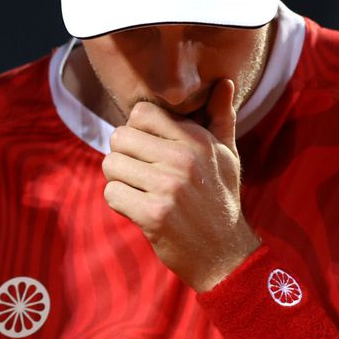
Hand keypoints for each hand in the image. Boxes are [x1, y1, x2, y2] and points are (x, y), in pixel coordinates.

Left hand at [102, 79, 260, 291]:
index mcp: (197, 139)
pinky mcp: (154, 214)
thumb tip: (224, 82)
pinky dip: (119, 203)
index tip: (147, 150)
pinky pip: (111, 193)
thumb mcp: (227, 156)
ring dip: (119, 180)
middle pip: (119, 137)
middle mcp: (183, 158)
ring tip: (141, 192)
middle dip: (123, 156)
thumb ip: (221, 118)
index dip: (136, 130)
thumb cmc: (221, 200)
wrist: (226, 255)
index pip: (140, 112)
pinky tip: (139, 210)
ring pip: (110, 165)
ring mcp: (168, 186)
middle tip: (141, 174)